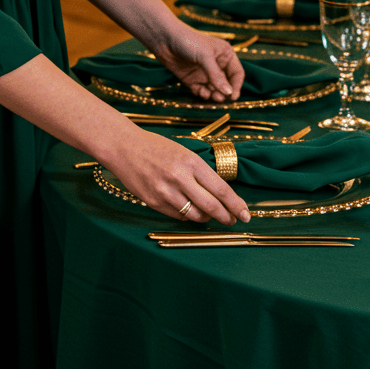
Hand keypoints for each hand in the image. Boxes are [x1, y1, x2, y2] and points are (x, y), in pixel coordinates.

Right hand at [106, 126, 250, 225]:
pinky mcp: (154, 202)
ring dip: (206, 218)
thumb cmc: (156, 147)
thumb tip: (220, 195)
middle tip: (233, 221)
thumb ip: (201, 173)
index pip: (221, 190)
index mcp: (191, 162)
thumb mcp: (184, 153)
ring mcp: (166, 192)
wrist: (124, 147)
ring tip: (210, 215)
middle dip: (226, 217)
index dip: (236, 205)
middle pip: (211, 206)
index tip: (245, 214)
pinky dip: (187, 215)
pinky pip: (178, 216)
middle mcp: (180, 178)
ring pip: (195, 216)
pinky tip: (189, 210)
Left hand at [150, 24, 244, 102]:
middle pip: (227, 84)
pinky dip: (203, 94)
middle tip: (219, 98)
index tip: (233, 97)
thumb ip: (217, 76)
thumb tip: (229, 93)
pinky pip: (202, 91)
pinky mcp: (192, 80)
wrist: (163, 39)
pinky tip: (201, 92)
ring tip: (211, 96)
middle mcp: (217, 65)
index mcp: (225, 55)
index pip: (237, 73)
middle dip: (224, 92)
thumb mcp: (205, 56)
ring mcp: (204, 73)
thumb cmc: (188, 41)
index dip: (236, 85)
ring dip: (214, 95)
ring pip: (215, 90)